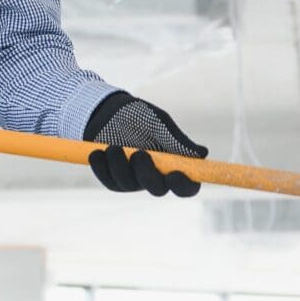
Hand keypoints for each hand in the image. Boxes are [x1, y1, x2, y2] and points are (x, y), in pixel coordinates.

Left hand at [85, 92, 206, 197]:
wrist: (106, 111)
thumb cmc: (138, 115)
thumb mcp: (159, 122)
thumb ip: (176, 140)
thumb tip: (202, 153)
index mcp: (174, 164)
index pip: (187, 186)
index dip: (183, 185)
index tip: (174, 174)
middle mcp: (156, 176)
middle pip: (157, 189)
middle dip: (147, 174)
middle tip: (139, 153)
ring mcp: (134, 180)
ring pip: (129, 184)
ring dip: (120, 166)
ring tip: (112, 146)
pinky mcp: (114, 180)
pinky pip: (110, 181)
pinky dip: (103, 168)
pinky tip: (98, 152)